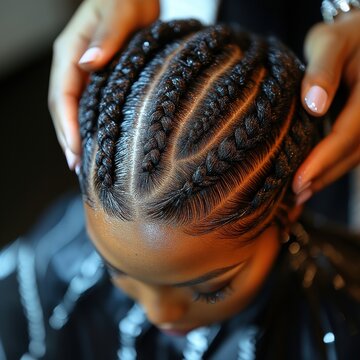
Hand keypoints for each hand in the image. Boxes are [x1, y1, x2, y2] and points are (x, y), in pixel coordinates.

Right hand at [48, 0, 159, 170]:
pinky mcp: (99, 77)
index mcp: (71, 50)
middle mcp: (74, 64)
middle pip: (64, 108)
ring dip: (76, 136)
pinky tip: (97, 141)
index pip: (63, 95)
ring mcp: (85, 72)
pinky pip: (89, 105)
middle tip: (77, 168)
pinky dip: (90, 125)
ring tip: (83, 163)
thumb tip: (88, 63)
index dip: (67, 125)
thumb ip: (107, 35)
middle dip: (68, 138)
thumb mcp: (120, 10)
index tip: (75, 150)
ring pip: (75, 109)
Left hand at [294, 10, 359, 203]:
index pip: (348, 134)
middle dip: (323, 176)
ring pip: (355, 156)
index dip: (323, 160)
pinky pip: (354, 150)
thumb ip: (322, 70)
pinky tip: (314, 176)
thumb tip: (314, 105)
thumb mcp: (330, 43)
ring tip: (301, 194)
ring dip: (328, 176)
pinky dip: (333, 165)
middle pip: (352, 152)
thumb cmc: (344, 37)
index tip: (299, 181)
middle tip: (295, 195)